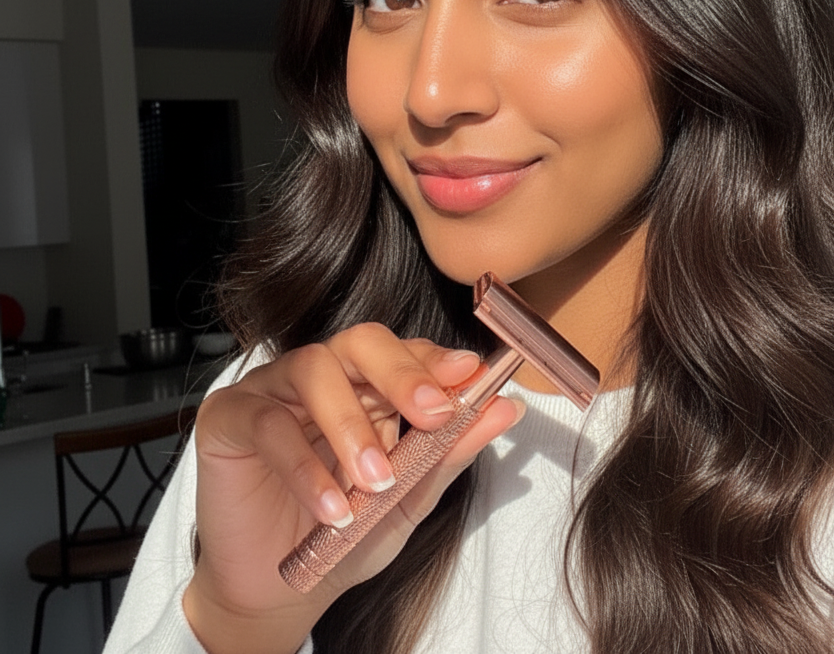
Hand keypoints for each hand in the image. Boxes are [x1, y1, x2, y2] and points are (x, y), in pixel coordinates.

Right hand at [182, 324, 521, 653]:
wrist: (279, 589)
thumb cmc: (345, 535)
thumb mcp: (409, 499)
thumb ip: (451, 452)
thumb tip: (506, 408)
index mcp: (368, 385)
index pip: (405, 351)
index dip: (436, 359)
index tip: (469, 375)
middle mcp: (323, 375)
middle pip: (361, 342)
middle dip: (402, 372)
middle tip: (432, 413)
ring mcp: (274, 389)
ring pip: (313, 370)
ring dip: (351, 424)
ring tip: (375, 481)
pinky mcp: (229, 417)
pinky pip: (268, 423)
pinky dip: (304, 466)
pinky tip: (332, 508)